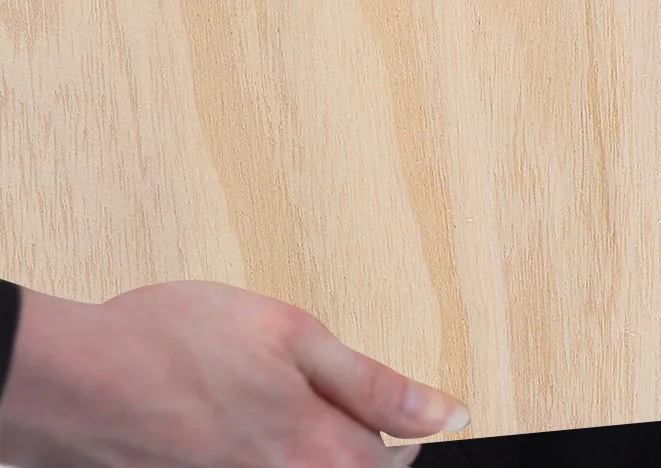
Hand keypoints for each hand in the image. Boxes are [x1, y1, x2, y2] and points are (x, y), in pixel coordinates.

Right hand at [0, 281, 468, 467]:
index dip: (403, 419)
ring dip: (305, 444)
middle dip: (356, 439)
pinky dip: (263, 450)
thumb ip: (376, 383)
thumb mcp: (296, 336)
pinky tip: (238, 420)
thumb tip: (449, 413)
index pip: (396, 459)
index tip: (394, 398)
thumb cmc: (180, 344)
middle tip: (330, 393)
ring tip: (274, 402)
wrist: (79, 380)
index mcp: (319, 450)